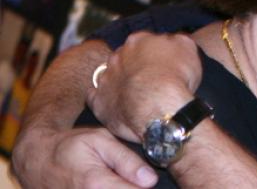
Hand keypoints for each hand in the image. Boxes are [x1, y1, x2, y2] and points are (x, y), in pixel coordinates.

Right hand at [11, 126, 157, 188]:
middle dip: (132, 187)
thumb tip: (151, 180)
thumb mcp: (100, 141)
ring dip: (121, 188)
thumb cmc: (70, 146)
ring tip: (117, 178)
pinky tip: (108, 183)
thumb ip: (127, 160)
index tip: (147, 179)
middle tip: (131, 177)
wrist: (37, 159)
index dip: (145, 186)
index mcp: (97, 184)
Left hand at [87, 32, 201, 142]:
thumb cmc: (175, 76)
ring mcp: (105, 78)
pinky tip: (116, 105)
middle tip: (151, 80)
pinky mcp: (98, 102)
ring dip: (120, 82)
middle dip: (135, 66)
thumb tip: (172, 41)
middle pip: (125, 57)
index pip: (144, 41)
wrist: (157, 106)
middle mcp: (118, 56)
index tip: (163, 63)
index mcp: (139, 40)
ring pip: (110, 76)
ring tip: (137, 95)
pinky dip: (104, 100)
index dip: (154, 53)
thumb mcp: (187, 48)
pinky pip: (96, 97)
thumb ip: (177, 40)